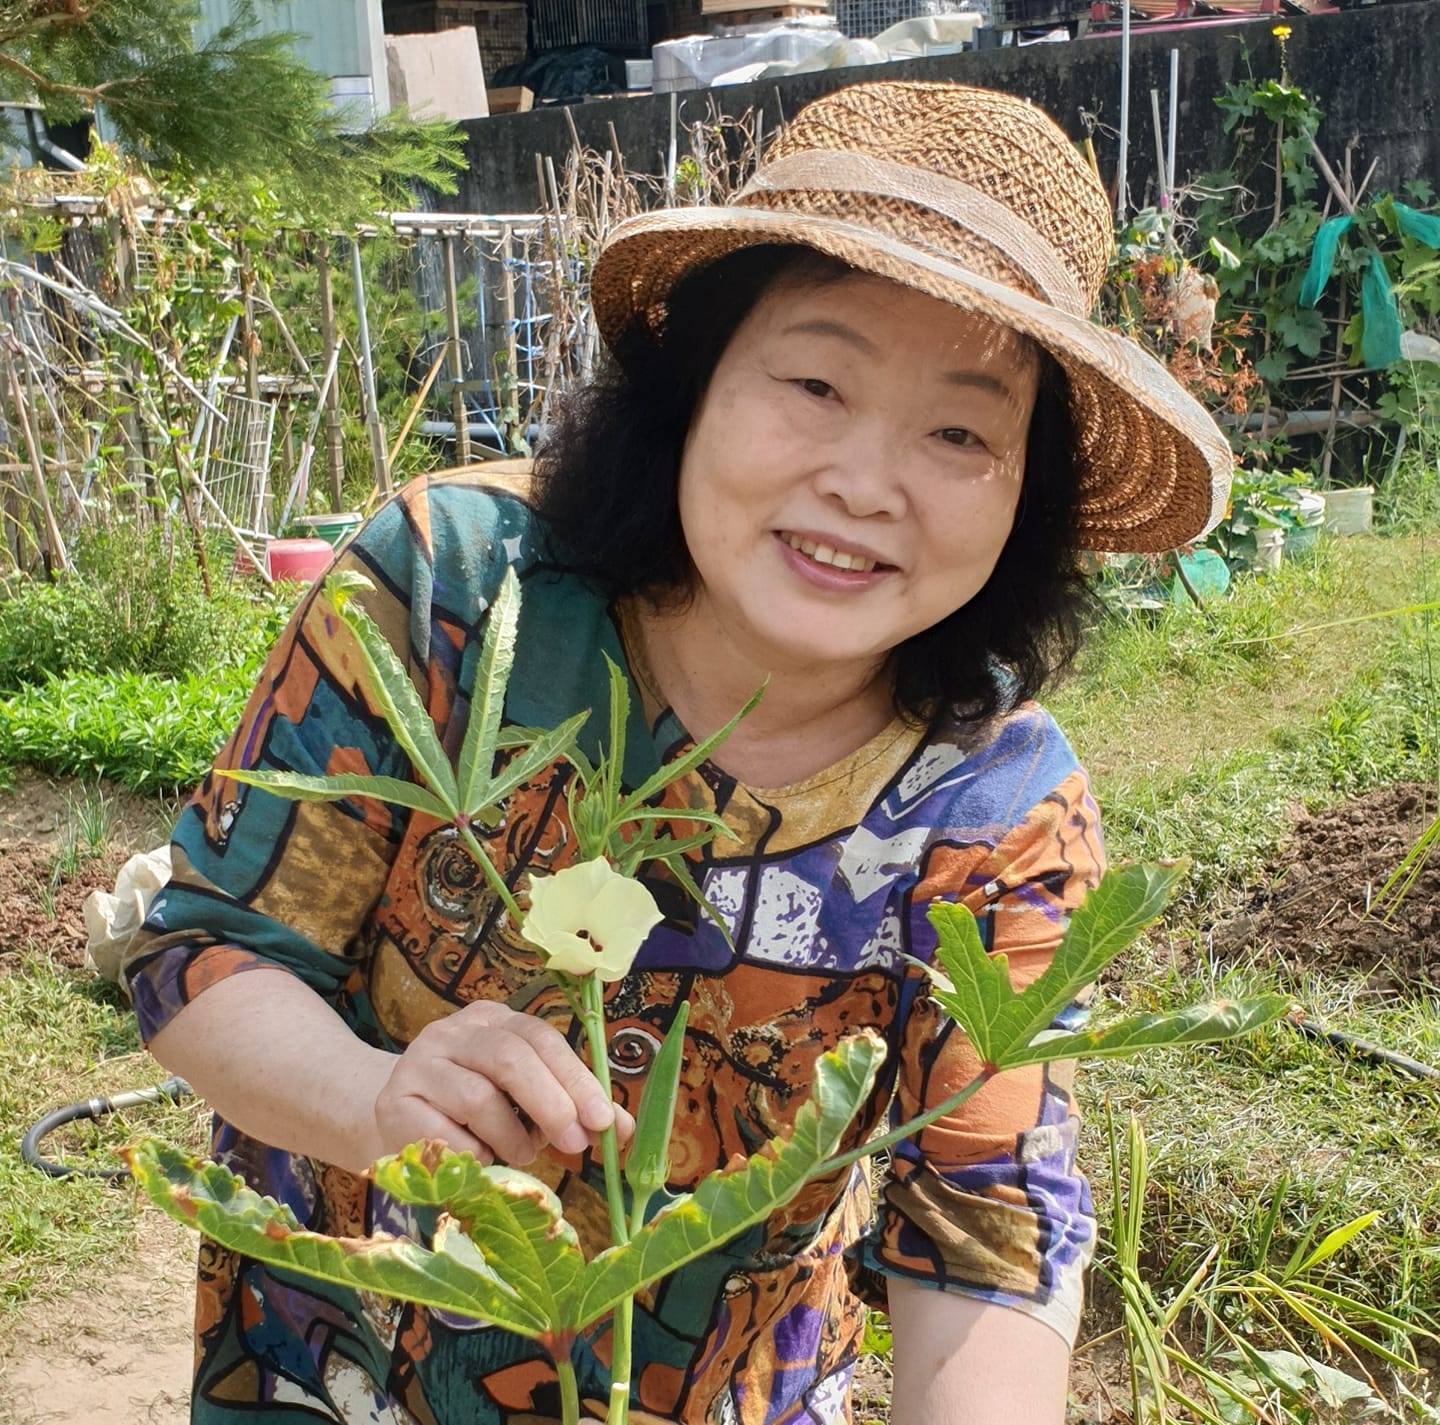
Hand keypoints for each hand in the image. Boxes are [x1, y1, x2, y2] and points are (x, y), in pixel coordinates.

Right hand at [369, 1001, 632, 1166]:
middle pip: (510, 1057)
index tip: (604, 1121)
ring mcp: (418, 1065)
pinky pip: (446, 1136)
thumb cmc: (471, 1113)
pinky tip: (480, 1159)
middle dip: (552, 1104)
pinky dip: (475, 1155)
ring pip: (479, 1098)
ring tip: (521, 1154)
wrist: (391, 1122)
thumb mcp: (523, 1100)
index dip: (576, 1078)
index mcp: (491, 1019)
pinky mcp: (394, 1105)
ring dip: (512, 1138)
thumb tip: (623, 1129)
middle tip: (575, 1144)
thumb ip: (571, 1107)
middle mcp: (452, 1032)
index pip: (540, 1037)